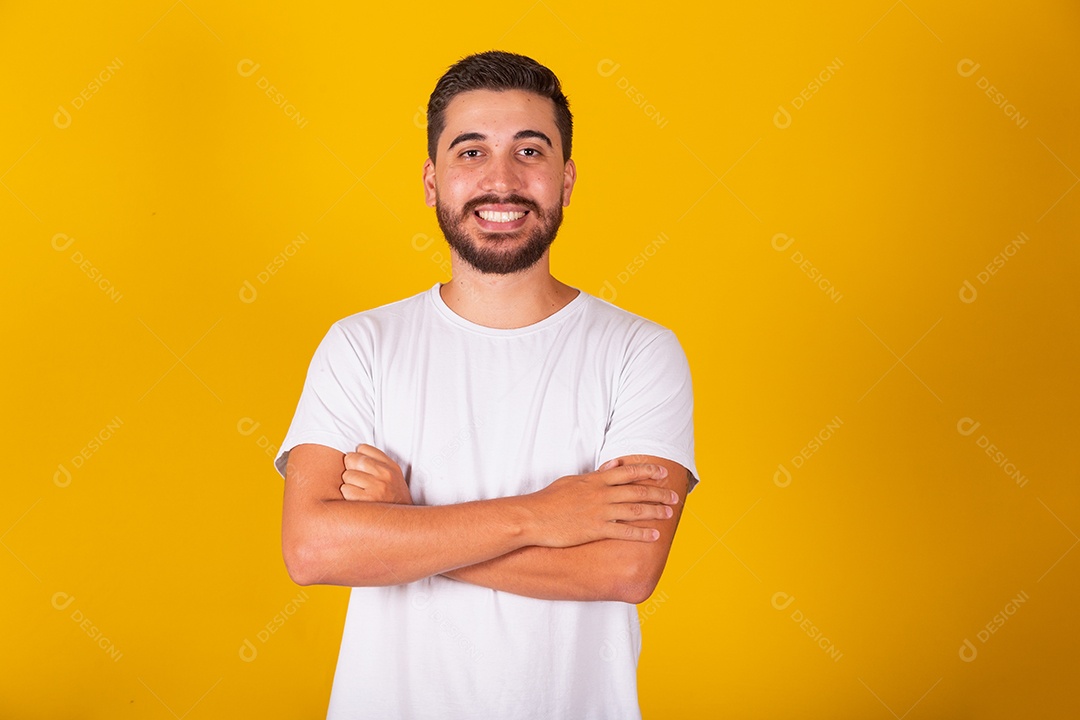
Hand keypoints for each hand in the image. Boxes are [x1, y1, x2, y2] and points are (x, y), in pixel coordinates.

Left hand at [340, 444, 412, 504]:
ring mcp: (376, 487)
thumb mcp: (393, 477)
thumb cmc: (393, 499)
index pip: (363, 448)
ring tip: (359, 492)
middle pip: (351, 459)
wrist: (402, 524)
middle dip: (350, 468)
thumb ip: (378, 464)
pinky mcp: (366, 501)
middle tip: (357, 480)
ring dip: (348, 483)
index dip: (357, 457)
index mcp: (391, 466)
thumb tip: (352, 454)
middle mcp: (385, 475)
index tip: (360, 467)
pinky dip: (347, 495)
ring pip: (346, 475)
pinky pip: (345, 489)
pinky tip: (356, 500)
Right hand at [525, 461, 677, 547]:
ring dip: (655, 511)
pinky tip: (654, 535)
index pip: (628, 471)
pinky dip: (641, 533)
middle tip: (674, 496)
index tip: (662, 471)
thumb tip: (613, 465)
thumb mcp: (571, 481)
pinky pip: (624, 532)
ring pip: (635, 510)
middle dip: (658, 493)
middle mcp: (601, 494)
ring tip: (669, 513)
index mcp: (595, 480)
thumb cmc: (548, 500)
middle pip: (637, 490)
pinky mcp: (596, 529)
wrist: (532, 518)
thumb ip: (595, 474)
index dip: (648, 471)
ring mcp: (599, 512)